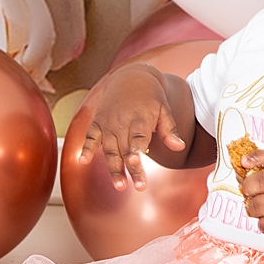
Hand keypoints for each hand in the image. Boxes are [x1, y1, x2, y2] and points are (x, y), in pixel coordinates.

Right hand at [78, 64, 185, 190]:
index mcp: (140, 117)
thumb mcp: (164, 109)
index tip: (137, 161)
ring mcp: (107, 122)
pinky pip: (90, 137)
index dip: (136, 149)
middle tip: (139, 187)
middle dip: (131, 168)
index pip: (138, 137)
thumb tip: (180, 147)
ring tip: (120, 186)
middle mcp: (121, 121)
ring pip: (109, 148)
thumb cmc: (151, 97)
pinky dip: (86, 148)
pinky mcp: (97, 122)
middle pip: (125, 148)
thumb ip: (170, 130)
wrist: (131, 76)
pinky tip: (82, 161)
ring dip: (114, 168)